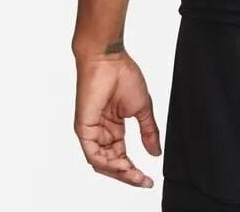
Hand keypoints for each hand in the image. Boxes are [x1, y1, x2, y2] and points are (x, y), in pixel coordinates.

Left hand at [74, 49, 161, 187]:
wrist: (109, 59)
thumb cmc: (123, 75)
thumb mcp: (142, 108)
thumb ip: (148, 131)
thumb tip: (156, 152)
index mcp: (114, 127)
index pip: (122, 156)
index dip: (134, 169)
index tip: (149, 179)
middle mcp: (101, 132)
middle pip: (112, 163)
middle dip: (128, 175)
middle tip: (143, 181)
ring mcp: (92, 132)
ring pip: (102, 163)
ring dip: (119, 172)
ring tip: (135, 175)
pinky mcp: (84, 129)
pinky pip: (93, 154)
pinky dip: (107, 163)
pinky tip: (122, 165)